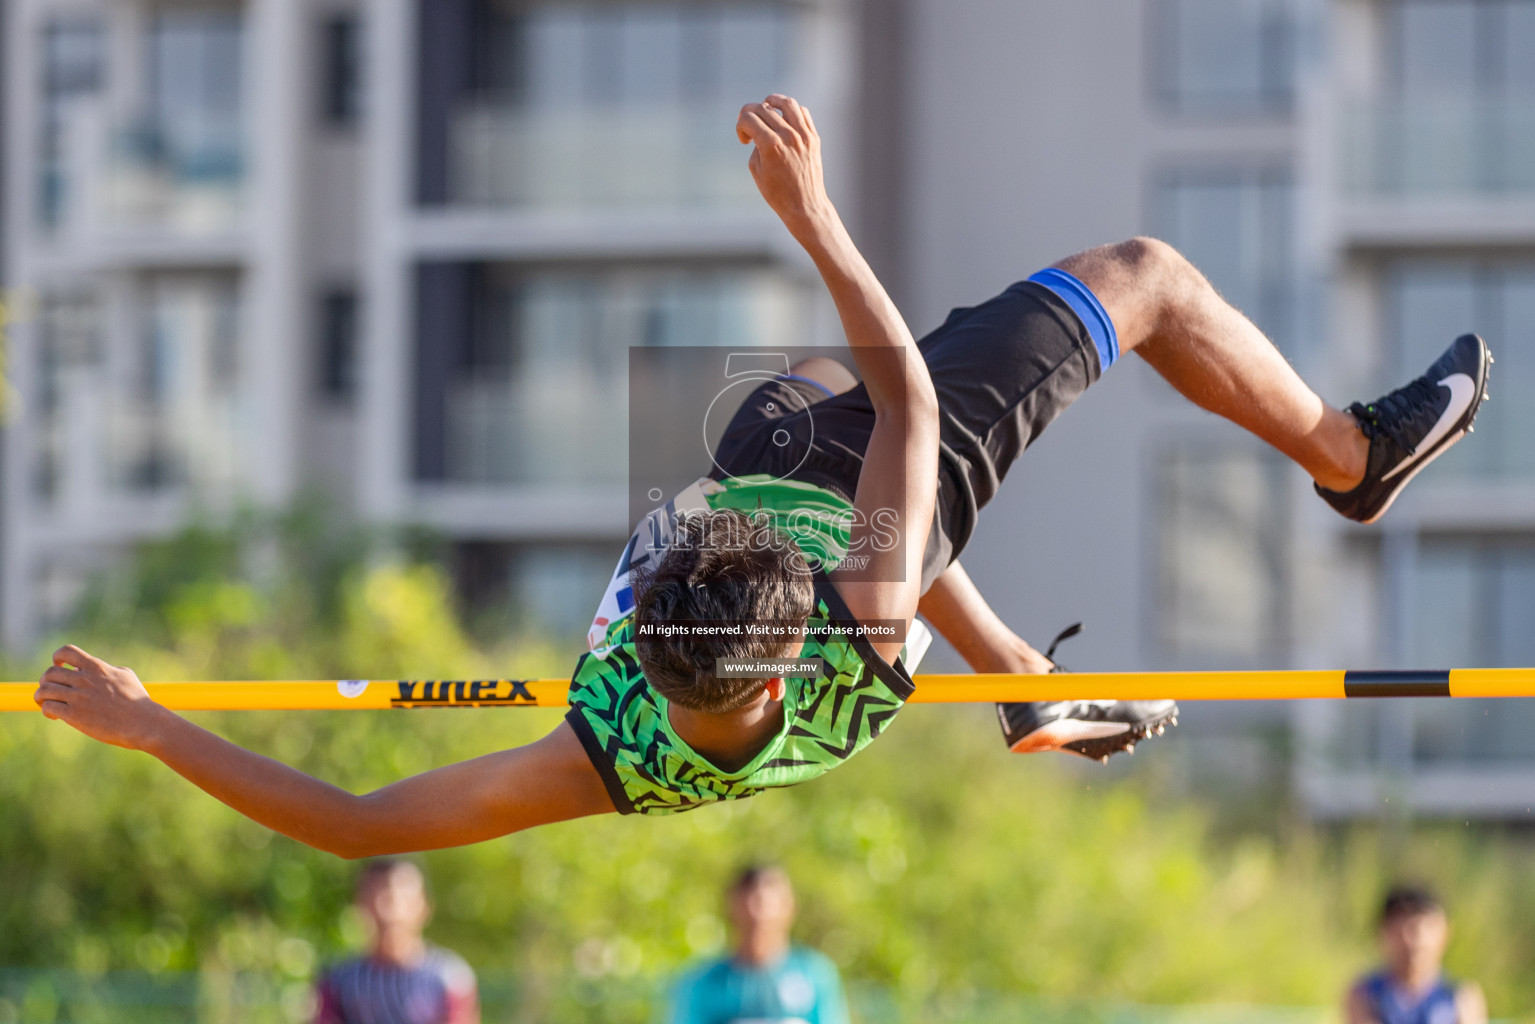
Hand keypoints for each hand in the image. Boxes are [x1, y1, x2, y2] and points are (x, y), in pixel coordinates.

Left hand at [35, 645, 167, 750]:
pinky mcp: (74, 715)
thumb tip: (96, 669)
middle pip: (50, 673)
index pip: (67, 652)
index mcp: (97, 667)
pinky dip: (47, 710)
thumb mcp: (126, 676)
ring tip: (48, 704)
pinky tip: (56, 716)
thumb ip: (107, 670)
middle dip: (46, 681)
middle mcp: (85, 680)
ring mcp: (78, 697)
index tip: (60, 666)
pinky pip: (48, 707)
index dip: (57, 657)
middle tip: (52, 690)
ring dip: (42, 697)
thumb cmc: (138, 701)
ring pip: (44, 690)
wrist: (142, 723)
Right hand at [735, 94, 832, 235]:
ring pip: (786, 103)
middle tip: (749, 127)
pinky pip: (802, 113)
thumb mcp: (756, 169)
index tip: (744, 140)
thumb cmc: (777, 193)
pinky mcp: (813, 138)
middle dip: (750, 114)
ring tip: (766, 107)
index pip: (748, 118)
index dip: (740, 125)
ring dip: (771, 101)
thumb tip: (758, 128)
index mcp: (771, 146)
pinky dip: (790, 111)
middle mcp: (788, 136)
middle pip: (763, 108)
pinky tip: (783, 118)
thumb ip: (755, 144)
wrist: (805, 206)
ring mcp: (803, 135)